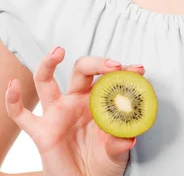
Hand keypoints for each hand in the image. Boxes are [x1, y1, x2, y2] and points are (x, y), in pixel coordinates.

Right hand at [5, 48, 144, 175]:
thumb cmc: (104, 163)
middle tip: (115, 66)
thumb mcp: (117, 152)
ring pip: (47, 81)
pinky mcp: (41, 131)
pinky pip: (21, 114)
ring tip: (58, 51)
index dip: (124, 71)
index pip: (109, 78)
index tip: (139, 70)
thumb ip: (119, 143)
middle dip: (97, 63)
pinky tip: (13, 85)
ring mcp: (57, 113)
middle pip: (81, 71)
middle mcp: (77, 101)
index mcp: (99, 101)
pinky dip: (13, 100)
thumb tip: (128, 139)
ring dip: (49, 63)